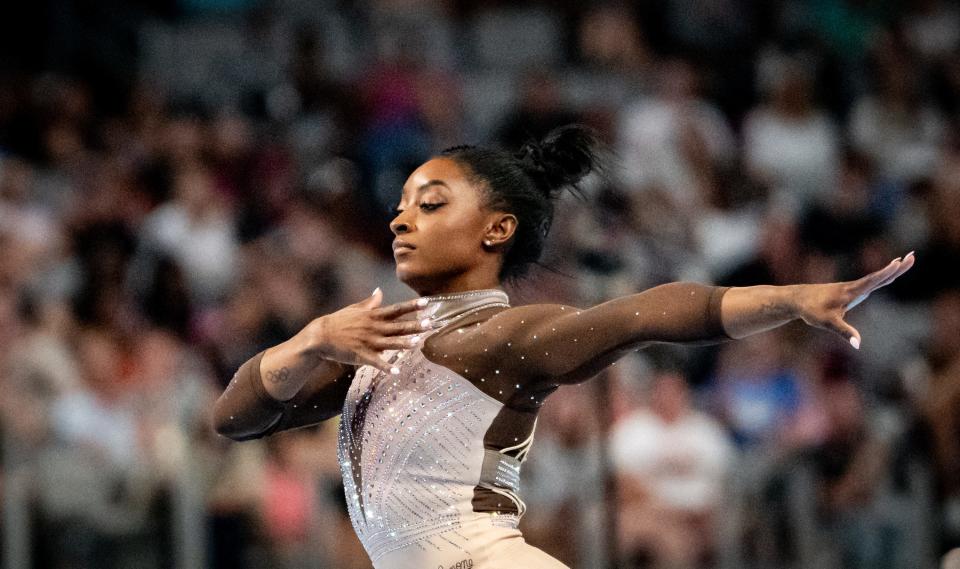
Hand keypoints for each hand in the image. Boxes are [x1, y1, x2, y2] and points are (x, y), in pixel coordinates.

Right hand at [306, 288, 432, 373]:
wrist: (321, 336)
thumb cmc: (339, 321)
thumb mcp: (355, 309)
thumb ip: (370, 302)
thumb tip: (379, 290)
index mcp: (373, 315)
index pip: (397, 309)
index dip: (412, 306)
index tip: (427, 303)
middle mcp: (374, 327)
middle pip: (398, 326)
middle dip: (415, 325)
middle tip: (431, 324)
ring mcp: (368, 341)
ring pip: (390, 343)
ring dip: (405, 343)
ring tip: (418, 343)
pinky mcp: (362, 355)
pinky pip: (376, 362)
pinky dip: (386, 367)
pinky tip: (396, 371)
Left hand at [795, 252, 914, 347]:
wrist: (798, 299)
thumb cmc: (811, 310)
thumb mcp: (827, 323)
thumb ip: (844, 332)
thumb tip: (858, 344)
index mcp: (850, 291)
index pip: (873, 281)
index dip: (887, 272)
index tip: (899, 262)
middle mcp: (853, 287)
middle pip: (879, 276)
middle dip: (896, 267)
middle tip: (913, 256)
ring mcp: (851, 288)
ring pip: (875, 278)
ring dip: (891, 271)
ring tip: (904, 260)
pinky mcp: (849, 291)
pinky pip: (869, 283)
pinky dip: (881, 278)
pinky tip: (885, 277)